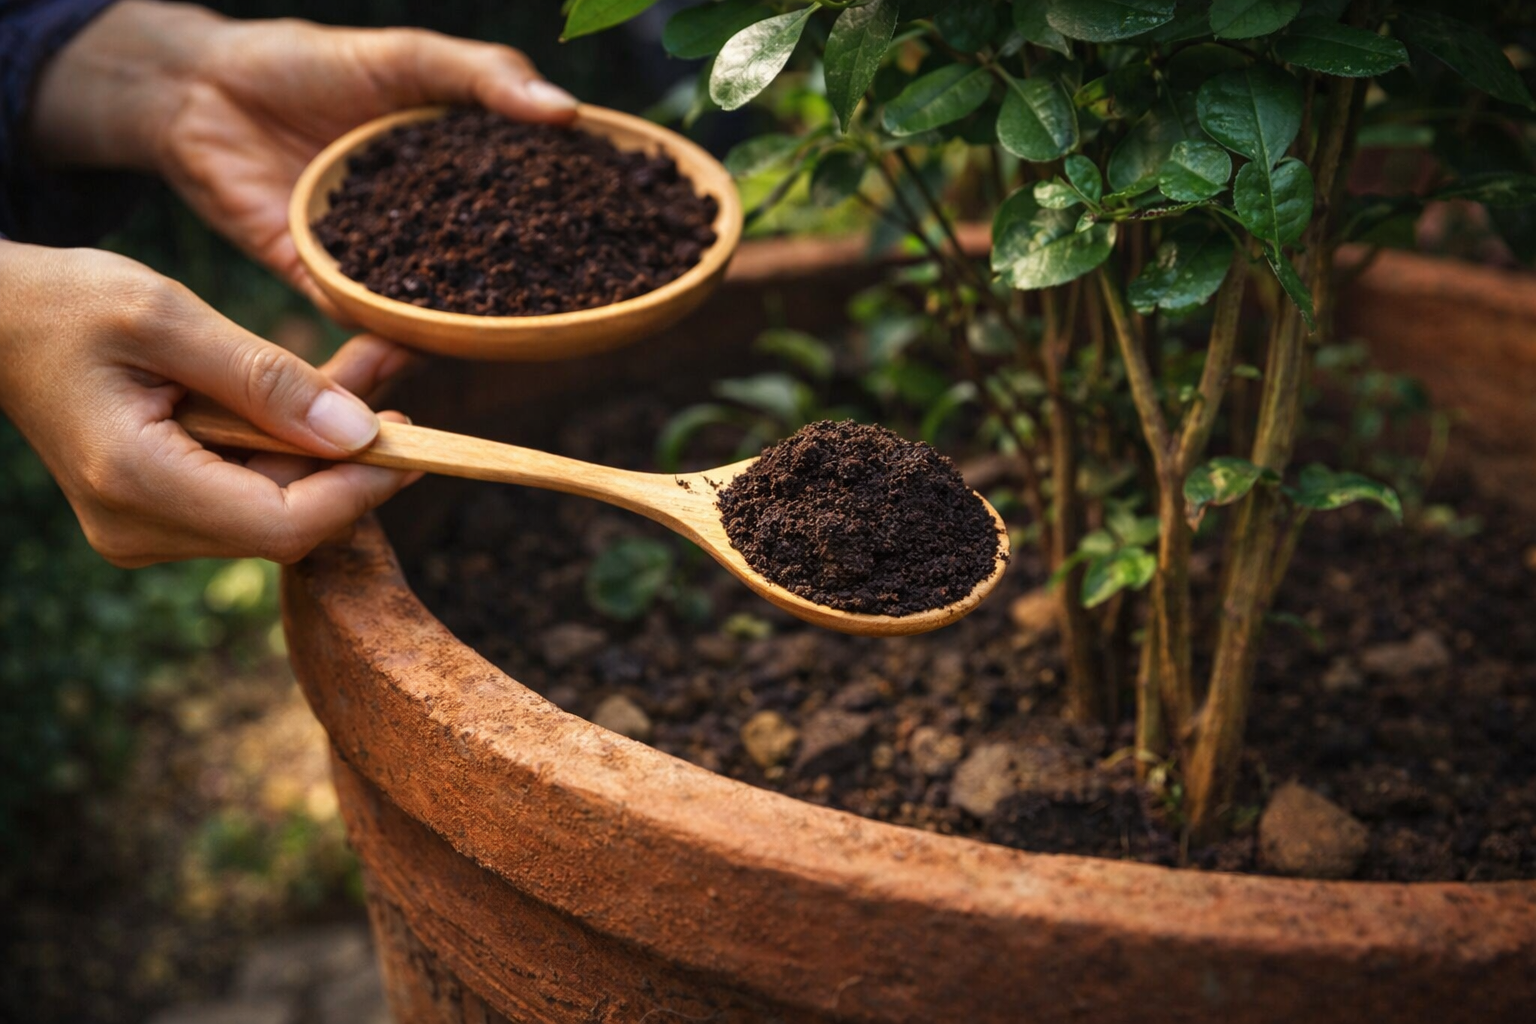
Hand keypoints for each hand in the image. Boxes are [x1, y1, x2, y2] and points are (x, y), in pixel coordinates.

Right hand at [0, 240, 416, 565]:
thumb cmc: (65, 304)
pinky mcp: (162, 510)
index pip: (284, 525)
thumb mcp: (167, 318)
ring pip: (278, 504)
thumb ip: (265, 379)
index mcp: (136, 484)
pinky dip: (292, 441)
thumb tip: (359, 433)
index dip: (361, 490)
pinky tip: (327, 389)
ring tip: (372, 367)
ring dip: (328, 442)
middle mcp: (140, 528)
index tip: (415, 441)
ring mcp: (148, 527)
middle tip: (397, 382)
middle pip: (289, 519)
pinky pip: (251, 486)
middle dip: (353, 456)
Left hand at [30, 1, 577, 306]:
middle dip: (554, 291)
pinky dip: (405, 340)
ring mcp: (388, 264)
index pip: (537, 204)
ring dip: (488, 326)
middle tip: (606, 315)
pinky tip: (435, 352)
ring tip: (535, 345)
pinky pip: (377, 323)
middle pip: (506, 266)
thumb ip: (483, 78)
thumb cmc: (306, 63)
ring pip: (450, 305)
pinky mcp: (334, 289)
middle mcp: (437, 227)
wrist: (197, 93)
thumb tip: (568, 112)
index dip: (588, 223)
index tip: (647, 247)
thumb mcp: (407, 57)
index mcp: (464, 174)